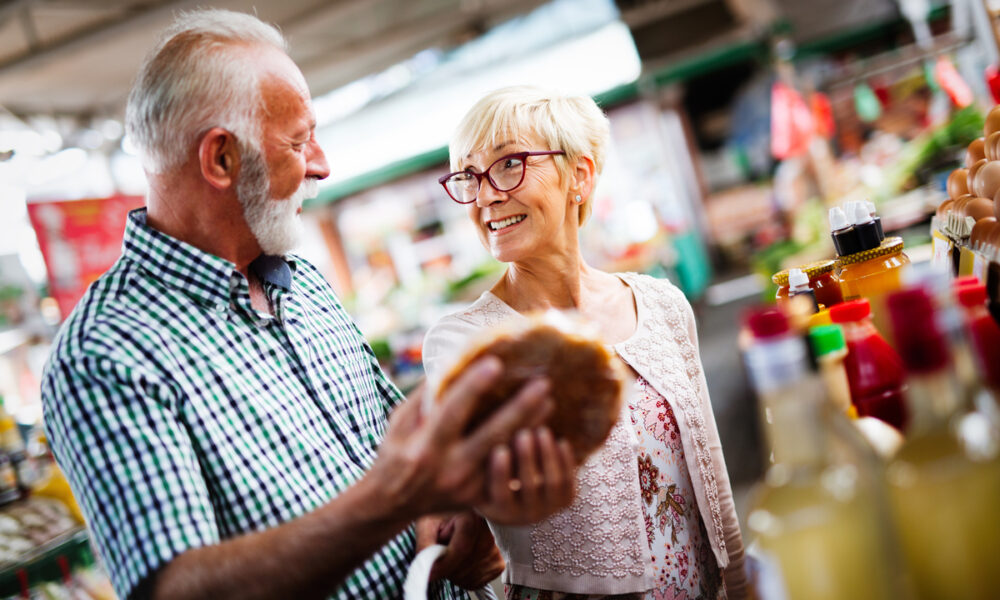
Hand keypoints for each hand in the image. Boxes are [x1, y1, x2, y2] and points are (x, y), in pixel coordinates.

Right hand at [368, 357, 552, 518]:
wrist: (392, 504)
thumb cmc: (395, 453)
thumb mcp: (399, 422)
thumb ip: (425, 396)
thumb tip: (453, 362)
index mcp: (425, 447)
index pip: (453, 411)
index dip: (474, 387)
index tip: (496, 363)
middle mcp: (449, 469)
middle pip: (492, 434)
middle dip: (520, 408)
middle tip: (543, 384)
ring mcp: (467, 487)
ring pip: (506, 452)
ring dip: (530, 426)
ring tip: (550, 401)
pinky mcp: (478, 499)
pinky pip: (508, 471)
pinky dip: (525, 450)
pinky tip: (541, 430)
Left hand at [417, 512, 502, 588]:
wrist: (450, 516)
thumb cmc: (439, 518)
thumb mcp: (426, 524)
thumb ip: (425, 543)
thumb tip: (428, 566)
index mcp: (471, 514)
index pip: (463, 546)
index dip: (445, 563)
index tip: (432, 571)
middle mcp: (488, 529)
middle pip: (467, 563)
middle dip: (447, 568)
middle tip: (438, 554)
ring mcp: (495, 547)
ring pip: (471, 575)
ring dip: (454, 573)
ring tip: (449, 555)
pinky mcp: (497, 562)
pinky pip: (476, 581)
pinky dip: (463, 578)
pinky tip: (458, 563)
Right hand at [478, 427, 576, 524]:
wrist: (520, 496)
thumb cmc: (492, 477)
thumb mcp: (483, 473)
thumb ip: (483, 459)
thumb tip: (488, 434)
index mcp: (501, 512)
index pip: (501, 494)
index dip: (501, 473)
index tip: (500, 449)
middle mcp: (526, 516)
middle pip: (529, 486)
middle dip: (526, 457)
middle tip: (524, 433)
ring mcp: (548, 509)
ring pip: (552, 482)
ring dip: (548, 455)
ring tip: (542, 431)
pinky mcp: (565, 500)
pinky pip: (569, 480)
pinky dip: (566, 460)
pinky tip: (561, 442)